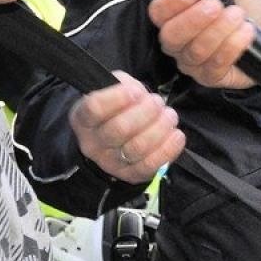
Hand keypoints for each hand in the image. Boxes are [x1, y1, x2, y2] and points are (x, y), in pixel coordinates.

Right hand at [68, 71, 184, 182]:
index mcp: (83, 119)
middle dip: (146, 112)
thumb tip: (140, 95)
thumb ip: (124, 85)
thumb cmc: (114, 108)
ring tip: (169, 116)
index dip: (117, 97)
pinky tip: (176, 135)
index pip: (95, 108)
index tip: (136, 90)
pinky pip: (150, 166)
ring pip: (137, 148)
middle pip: (119, 129)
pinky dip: (168, 150)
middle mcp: (93, 144)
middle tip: (157, 102)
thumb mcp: (112, 89)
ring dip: (160, 128)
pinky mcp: (130, 175)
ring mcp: (111, 163)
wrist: (110, 140)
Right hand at [148, 0, 260, 88]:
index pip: (159, 11)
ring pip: (195, 51)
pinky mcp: (211, 77)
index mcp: (175, 14)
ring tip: (239, 15)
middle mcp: (178, 41)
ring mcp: (193, 62)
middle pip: (171, 36)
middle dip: (194, 20)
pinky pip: (215, 66)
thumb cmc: (243, 4)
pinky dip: (232, 47)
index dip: (173, 1)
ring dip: (218, 31)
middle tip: (217, 6)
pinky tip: (246, 32)